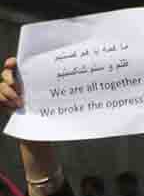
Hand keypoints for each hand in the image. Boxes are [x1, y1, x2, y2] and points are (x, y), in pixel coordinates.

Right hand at [3, 58, 62, 191]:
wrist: (44, 133)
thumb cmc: (54, 115)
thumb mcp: (59, 101)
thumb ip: (63, 89)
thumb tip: (84, 78)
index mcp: (33, 80)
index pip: (20, 65)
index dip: (14, 62)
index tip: (14, 63)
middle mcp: (20, 84)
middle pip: (7, 72)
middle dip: (9, 77)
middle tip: (17, 86)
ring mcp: (11, 94)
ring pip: (2, 84)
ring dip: (8, 92)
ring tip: (20, 102)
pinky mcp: (5, 103)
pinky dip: (3, 99)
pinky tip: (14, 106)